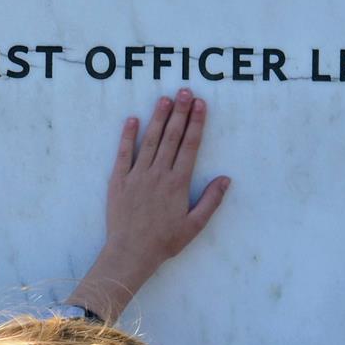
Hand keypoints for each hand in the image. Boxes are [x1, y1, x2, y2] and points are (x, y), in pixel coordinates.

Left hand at [66, 88, 231, 321]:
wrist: (131, 252)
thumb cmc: (165, 241)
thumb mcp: (195, 224)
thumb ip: (211, 200)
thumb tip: (225, 178)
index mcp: (179, 183)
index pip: (191, 146)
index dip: (197, 123)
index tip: (202, 104)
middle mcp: (159, 174)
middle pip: (172, 137)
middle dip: (181, 113)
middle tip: (186, 91)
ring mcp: (137, 175)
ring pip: (150, 141)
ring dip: (159, 118)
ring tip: (166, 99)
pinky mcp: (118, 181)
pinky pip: (123, 154)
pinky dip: (128, 136)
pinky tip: (132, 119)